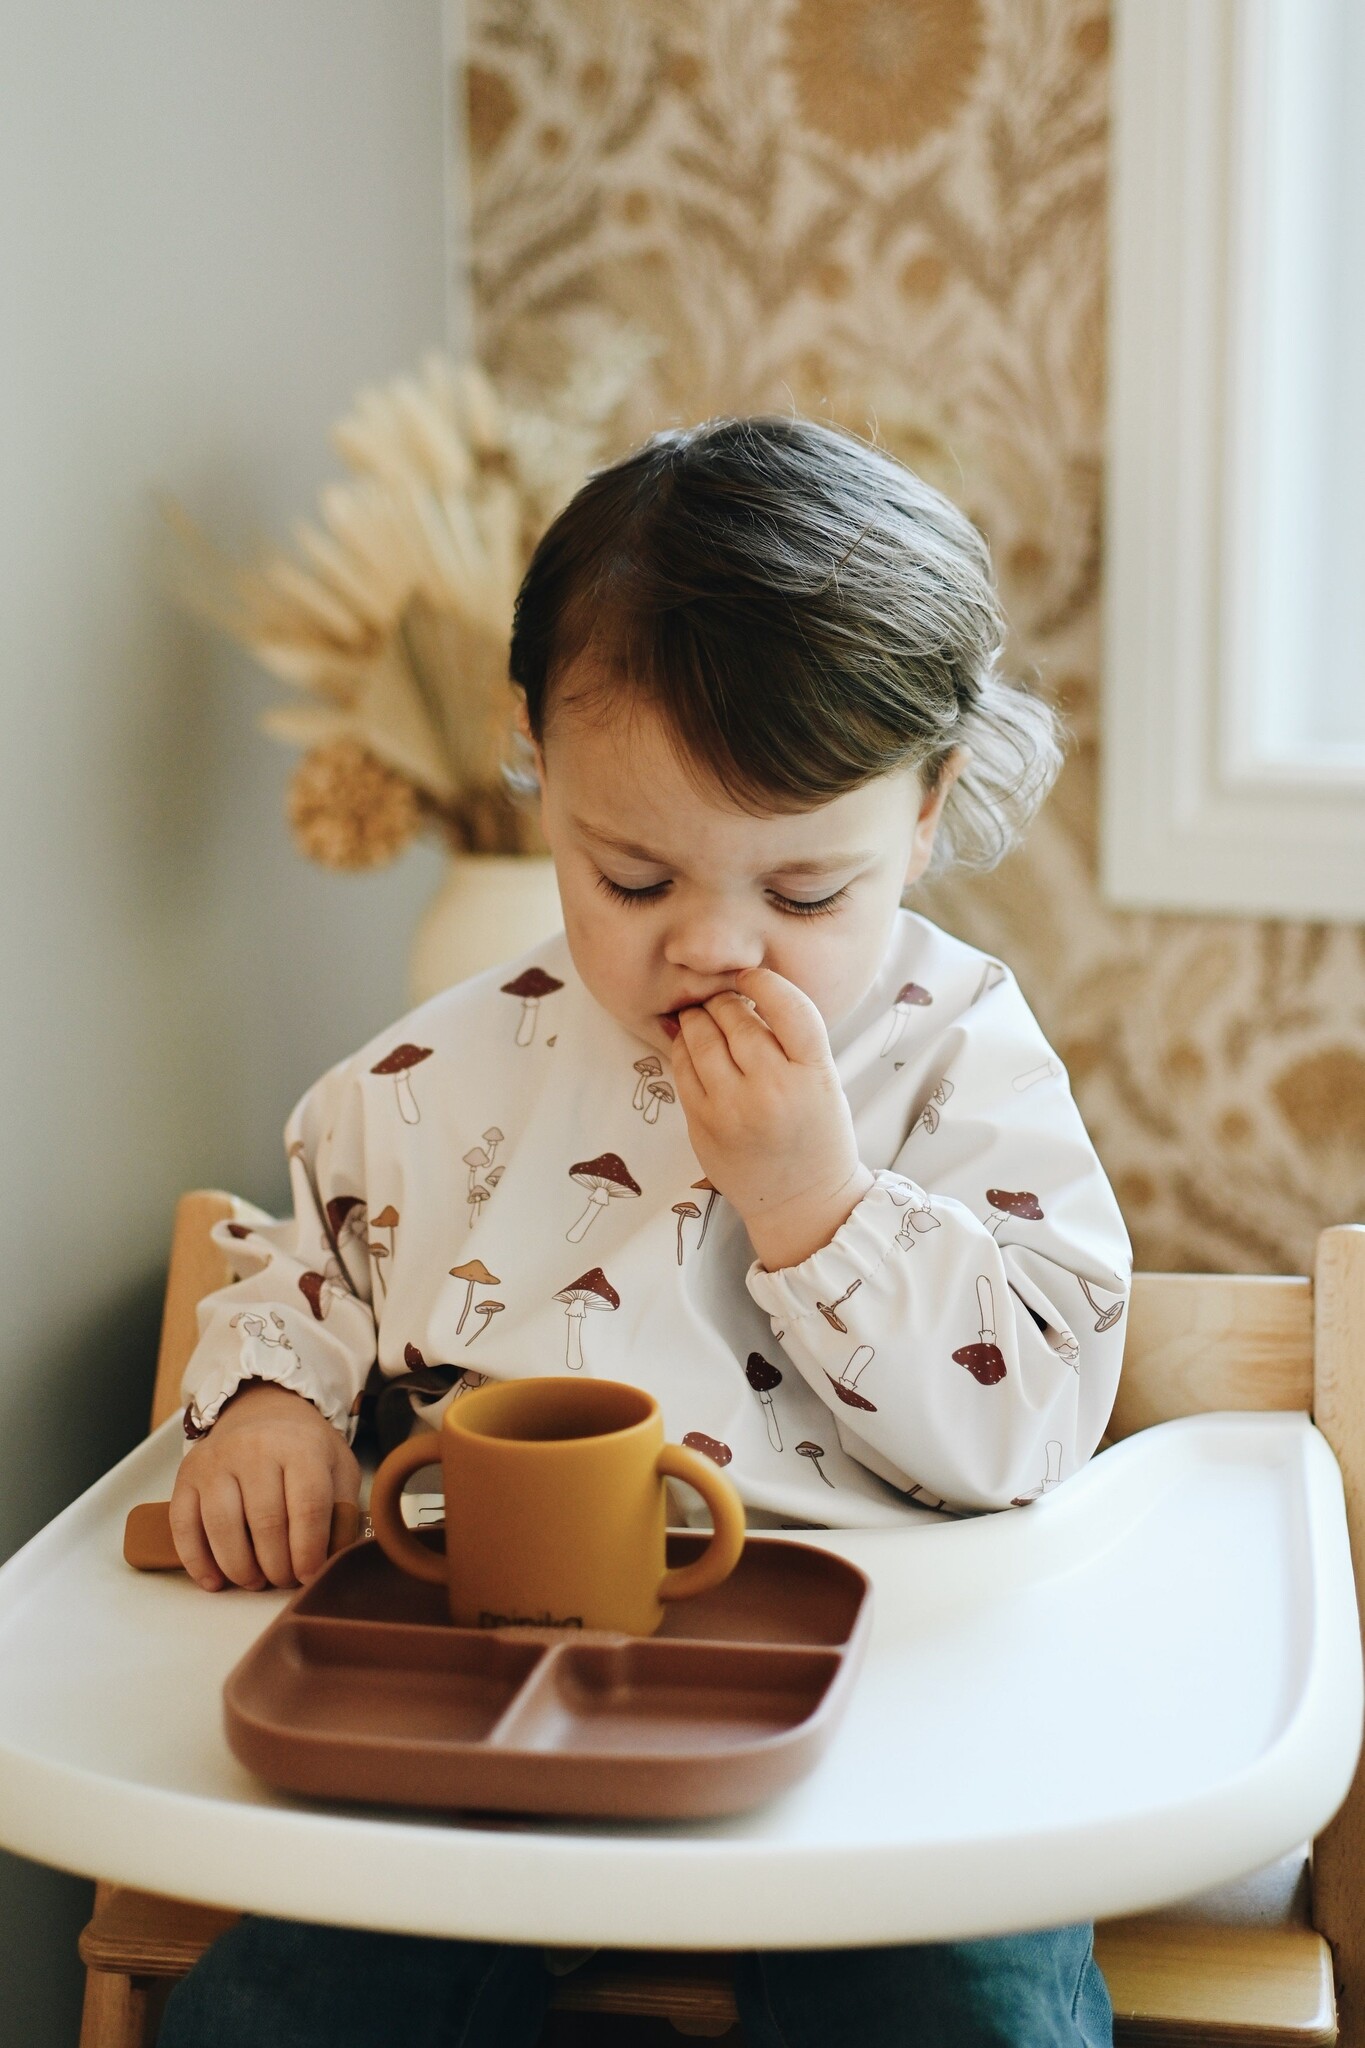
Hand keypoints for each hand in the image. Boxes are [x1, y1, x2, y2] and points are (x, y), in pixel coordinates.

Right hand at [170, 1379, 359, 1590]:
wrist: (262, 1409)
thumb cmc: (304, 1448)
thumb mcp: (338, 1468)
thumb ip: (342, 1513)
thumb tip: (332, 1561)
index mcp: (301, 1447)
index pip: (308, 1508)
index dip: (309, 1552)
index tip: (309, 1576)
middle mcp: (255, 1449)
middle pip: (265, 1523)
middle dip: (277, 1566)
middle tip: (283, 1580)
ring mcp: (216, 1461)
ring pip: (222, 1528)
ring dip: (239, 1568)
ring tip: (255, 1581)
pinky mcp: (187, 1475)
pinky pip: (184, 1526)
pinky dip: (198, 1562)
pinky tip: (215, 1581)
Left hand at [669, 966, 873, 1270]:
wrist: (802, 1201)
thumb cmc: (816, 1136)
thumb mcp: (824, 1081)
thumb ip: (792, 1040)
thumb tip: (743, 992)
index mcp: (814, 1074)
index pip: (788, 1006)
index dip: (764, 981)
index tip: (752, 977)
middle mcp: (773, 1090)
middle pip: (736, 1019)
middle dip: (725, 1000)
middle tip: (724, 999)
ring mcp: (733, 1109)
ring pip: (702, 1038)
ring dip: (699, 1017)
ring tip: (703, 1015)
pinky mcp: (703, 1124)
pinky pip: (682, 1068)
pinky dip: (683, 1046)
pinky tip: (690, 1042)